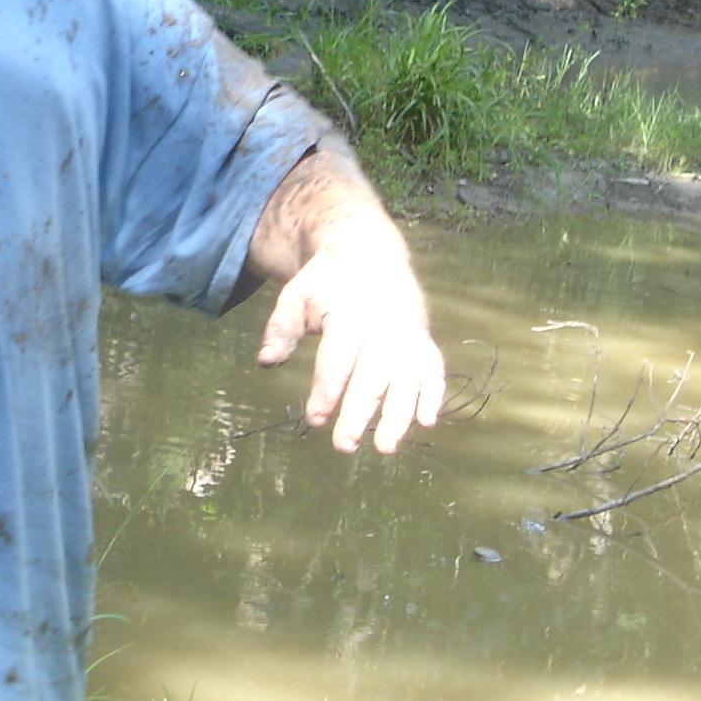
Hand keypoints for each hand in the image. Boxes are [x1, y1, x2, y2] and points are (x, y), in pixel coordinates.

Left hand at [254, 233, 444, 454]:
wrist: (371, 253)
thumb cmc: (328, 281)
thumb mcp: (298, 293)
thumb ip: (282, 326)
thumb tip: (266, 361)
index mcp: (350, 315)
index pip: (338, 361)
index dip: (326, 392)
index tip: (314, 420)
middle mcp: (384, 328)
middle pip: (373, 377)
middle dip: (359, 413)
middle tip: (344, 445)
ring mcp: (408, 336)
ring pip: (408, 380)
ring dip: (399, 415)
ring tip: (386, 448)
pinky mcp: (424, 342)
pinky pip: (434, 370)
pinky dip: (434, 394)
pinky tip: (427, 421)